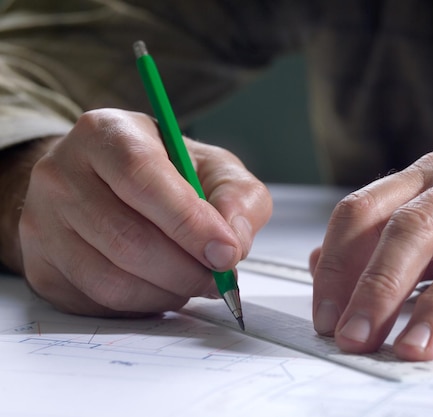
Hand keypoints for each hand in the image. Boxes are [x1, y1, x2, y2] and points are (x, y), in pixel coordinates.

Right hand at [16, 108, 270, 315]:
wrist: (105, 185)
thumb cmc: (166, 173)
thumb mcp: (213, 167)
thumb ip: (238, 197)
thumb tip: (234, 244)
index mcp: (106, 134)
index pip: (142, 178)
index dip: (188, 222)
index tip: (226, 253)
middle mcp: (61, 174)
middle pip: (127, 238)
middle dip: (186, 270)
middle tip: (220, 280)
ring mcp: (42, 223)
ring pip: (110, 280)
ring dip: (166, 292)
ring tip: (192, 282)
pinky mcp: (40, 267)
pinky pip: (96, 303)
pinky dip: (142, 305)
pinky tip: (161, 287)